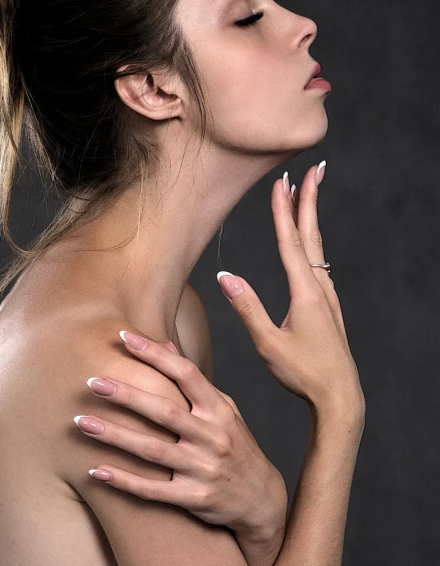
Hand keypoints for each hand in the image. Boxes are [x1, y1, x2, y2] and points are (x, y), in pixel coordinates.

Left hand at [75, 335, 287, 535]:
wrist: (261, 500)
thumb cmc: (235, 445)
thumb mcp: (224, 409)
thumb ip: (194, 380)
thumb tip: (165, 343)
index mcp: (218, 409)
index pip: (186, 373)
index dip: (155, 354)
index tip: (124, 338)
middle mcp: (212, 436)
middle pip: (164, 411)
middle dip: (127, 394)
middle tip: (93, 381)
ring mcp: (204, 469)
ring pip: (153, 451)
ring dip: (115, 436)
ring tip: (82, 423)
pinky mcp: (195, 499)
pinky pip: (154, 491)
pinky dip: (124, 481)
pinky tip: (96, 471)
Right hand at [218, 163, 364, 413]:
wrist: (340, 396)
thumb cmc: (303, 373)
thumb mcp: (269, 344)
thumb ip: (247, 309)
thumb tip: (225, 276)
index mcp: (306, 293)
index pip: (291, 242)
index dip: (284, 210)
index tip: (282, 181)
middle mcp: (320, 288)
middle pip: (311, 235)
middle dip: (309, 200)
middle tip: (313, 169)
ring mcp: (326, 296)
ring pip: (317, 247)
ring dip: (310, 218)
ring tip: (306, 196)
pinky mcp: (327, 306)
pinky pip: (318, 263)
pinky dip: (311, 242)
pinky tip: (307, 246)